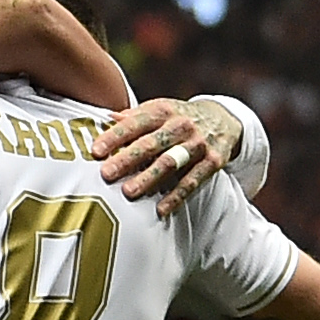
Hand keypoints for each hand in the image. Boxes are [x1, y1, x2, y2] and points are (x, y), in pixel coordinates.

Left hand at [95, 97, 238, 216]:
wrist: (224, 118)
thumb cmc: (177, 118)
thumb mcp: (158, 109)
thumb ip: (132, 117)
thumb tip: (104, 119)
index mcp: (163, 111)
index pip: (135, 123)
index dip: (115, 137)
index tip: (95, 151)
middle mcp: (181, 125)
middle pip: (151, 144)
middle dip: (127, 159)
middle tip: (106, 174)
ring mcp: (198, 144)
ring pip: (171, 162)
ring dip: (149, 178)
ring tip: (128, 192)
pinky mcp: (213, 161)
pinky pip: (192, 181)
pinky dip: (176, 196)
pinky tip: (159, 210)